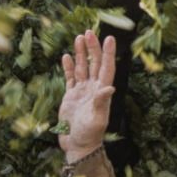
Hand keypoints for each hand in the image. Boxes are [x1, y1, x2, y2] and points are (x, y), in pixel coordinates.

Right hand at [58, 31, 116, 163]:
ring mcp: (82, 91)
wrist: (77, 144)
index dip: (108, 53)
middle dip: (92, 48)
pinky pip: (70, 78)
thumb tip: (109, 88)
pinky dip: (69, 67)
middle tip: (89, 32)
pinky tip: (67, 57)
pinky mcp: (71, 96)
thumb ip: (101, 102)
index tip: (110, 38)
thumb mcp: (97, 118)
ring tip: (79, 38)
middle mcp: (94, 88)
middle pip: (94, 64)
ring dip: (81, 54)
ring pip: (82, 68)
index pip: (107, 68)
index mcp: (102, 91)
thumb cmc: (90, 133)